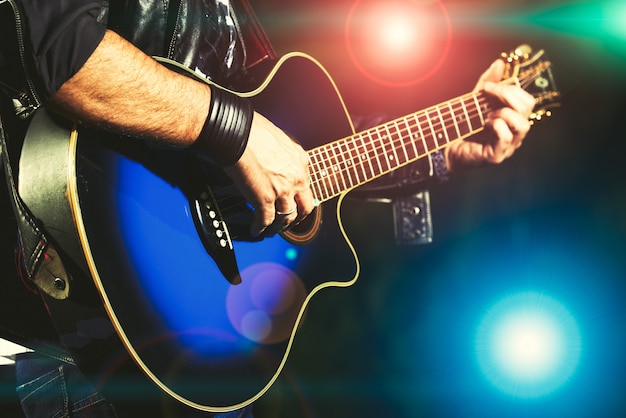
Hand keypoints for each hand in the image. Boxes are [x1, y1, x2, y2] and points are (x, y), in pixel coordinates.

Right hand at [224, 113, 313, 236]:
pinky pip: (265, 220)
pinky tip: (256, 230)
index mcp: (300, 161)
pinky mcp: (264, 200)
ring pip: (287, 217)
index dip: (299, 196)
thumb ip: (281, 154)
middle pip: (304, 206)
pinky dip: (260, 228)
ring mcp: (282, 191)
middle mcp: (295, 177)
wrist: (236, 133)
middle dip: (297, 216)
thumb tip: (273, 160)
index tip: (294, 200)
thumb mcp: (277, 139)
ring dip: (280, 226)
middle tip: (290, 220)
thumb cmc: (251, 130)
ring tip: (273, 229)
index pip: (305, 185)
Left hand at [445, 59, 535, 172]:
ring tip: (487, 115)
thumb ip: (488, 83)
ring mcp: (508, 146)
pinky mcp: (497, 156)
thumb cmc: (463, 126)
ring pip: (522, 124)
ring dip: (503, 113)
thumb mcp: (476, 100)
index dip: (510, 89)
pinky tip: (485, 125)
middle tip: (488, 94)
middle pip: (527, 109)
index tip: (488, 87)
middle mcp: (515, 133)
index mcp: (513, 120)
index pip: (527, 101)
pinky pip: (506, 137)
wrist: (445, 147)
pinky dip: (496, 126)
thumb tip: (500, 62)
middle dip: (507, 95)